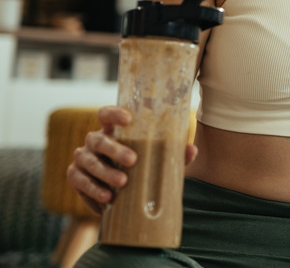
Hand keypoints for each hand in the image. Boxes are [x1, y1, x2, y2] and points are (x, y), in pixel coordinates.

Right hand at [66, 106, 198, 213]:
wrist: (123, 195)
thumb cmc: (142, 167)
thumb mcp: (158, 160)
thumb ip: (173, 154)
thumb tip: (192, 150)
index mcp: (113, 131)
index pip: (106, 114)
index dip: (114, 114)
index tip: (129, 119)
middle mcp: (94, 141)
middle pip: (98, 139)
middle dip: (114, 149)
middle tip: (132, 160)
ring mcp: (82, 158)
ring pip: (88, 161)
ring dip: (104, 172)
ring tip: (122, 183)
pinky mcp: (75, 177)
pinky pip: (79, 181)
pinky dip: (93, 189)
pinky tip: (106, 198)